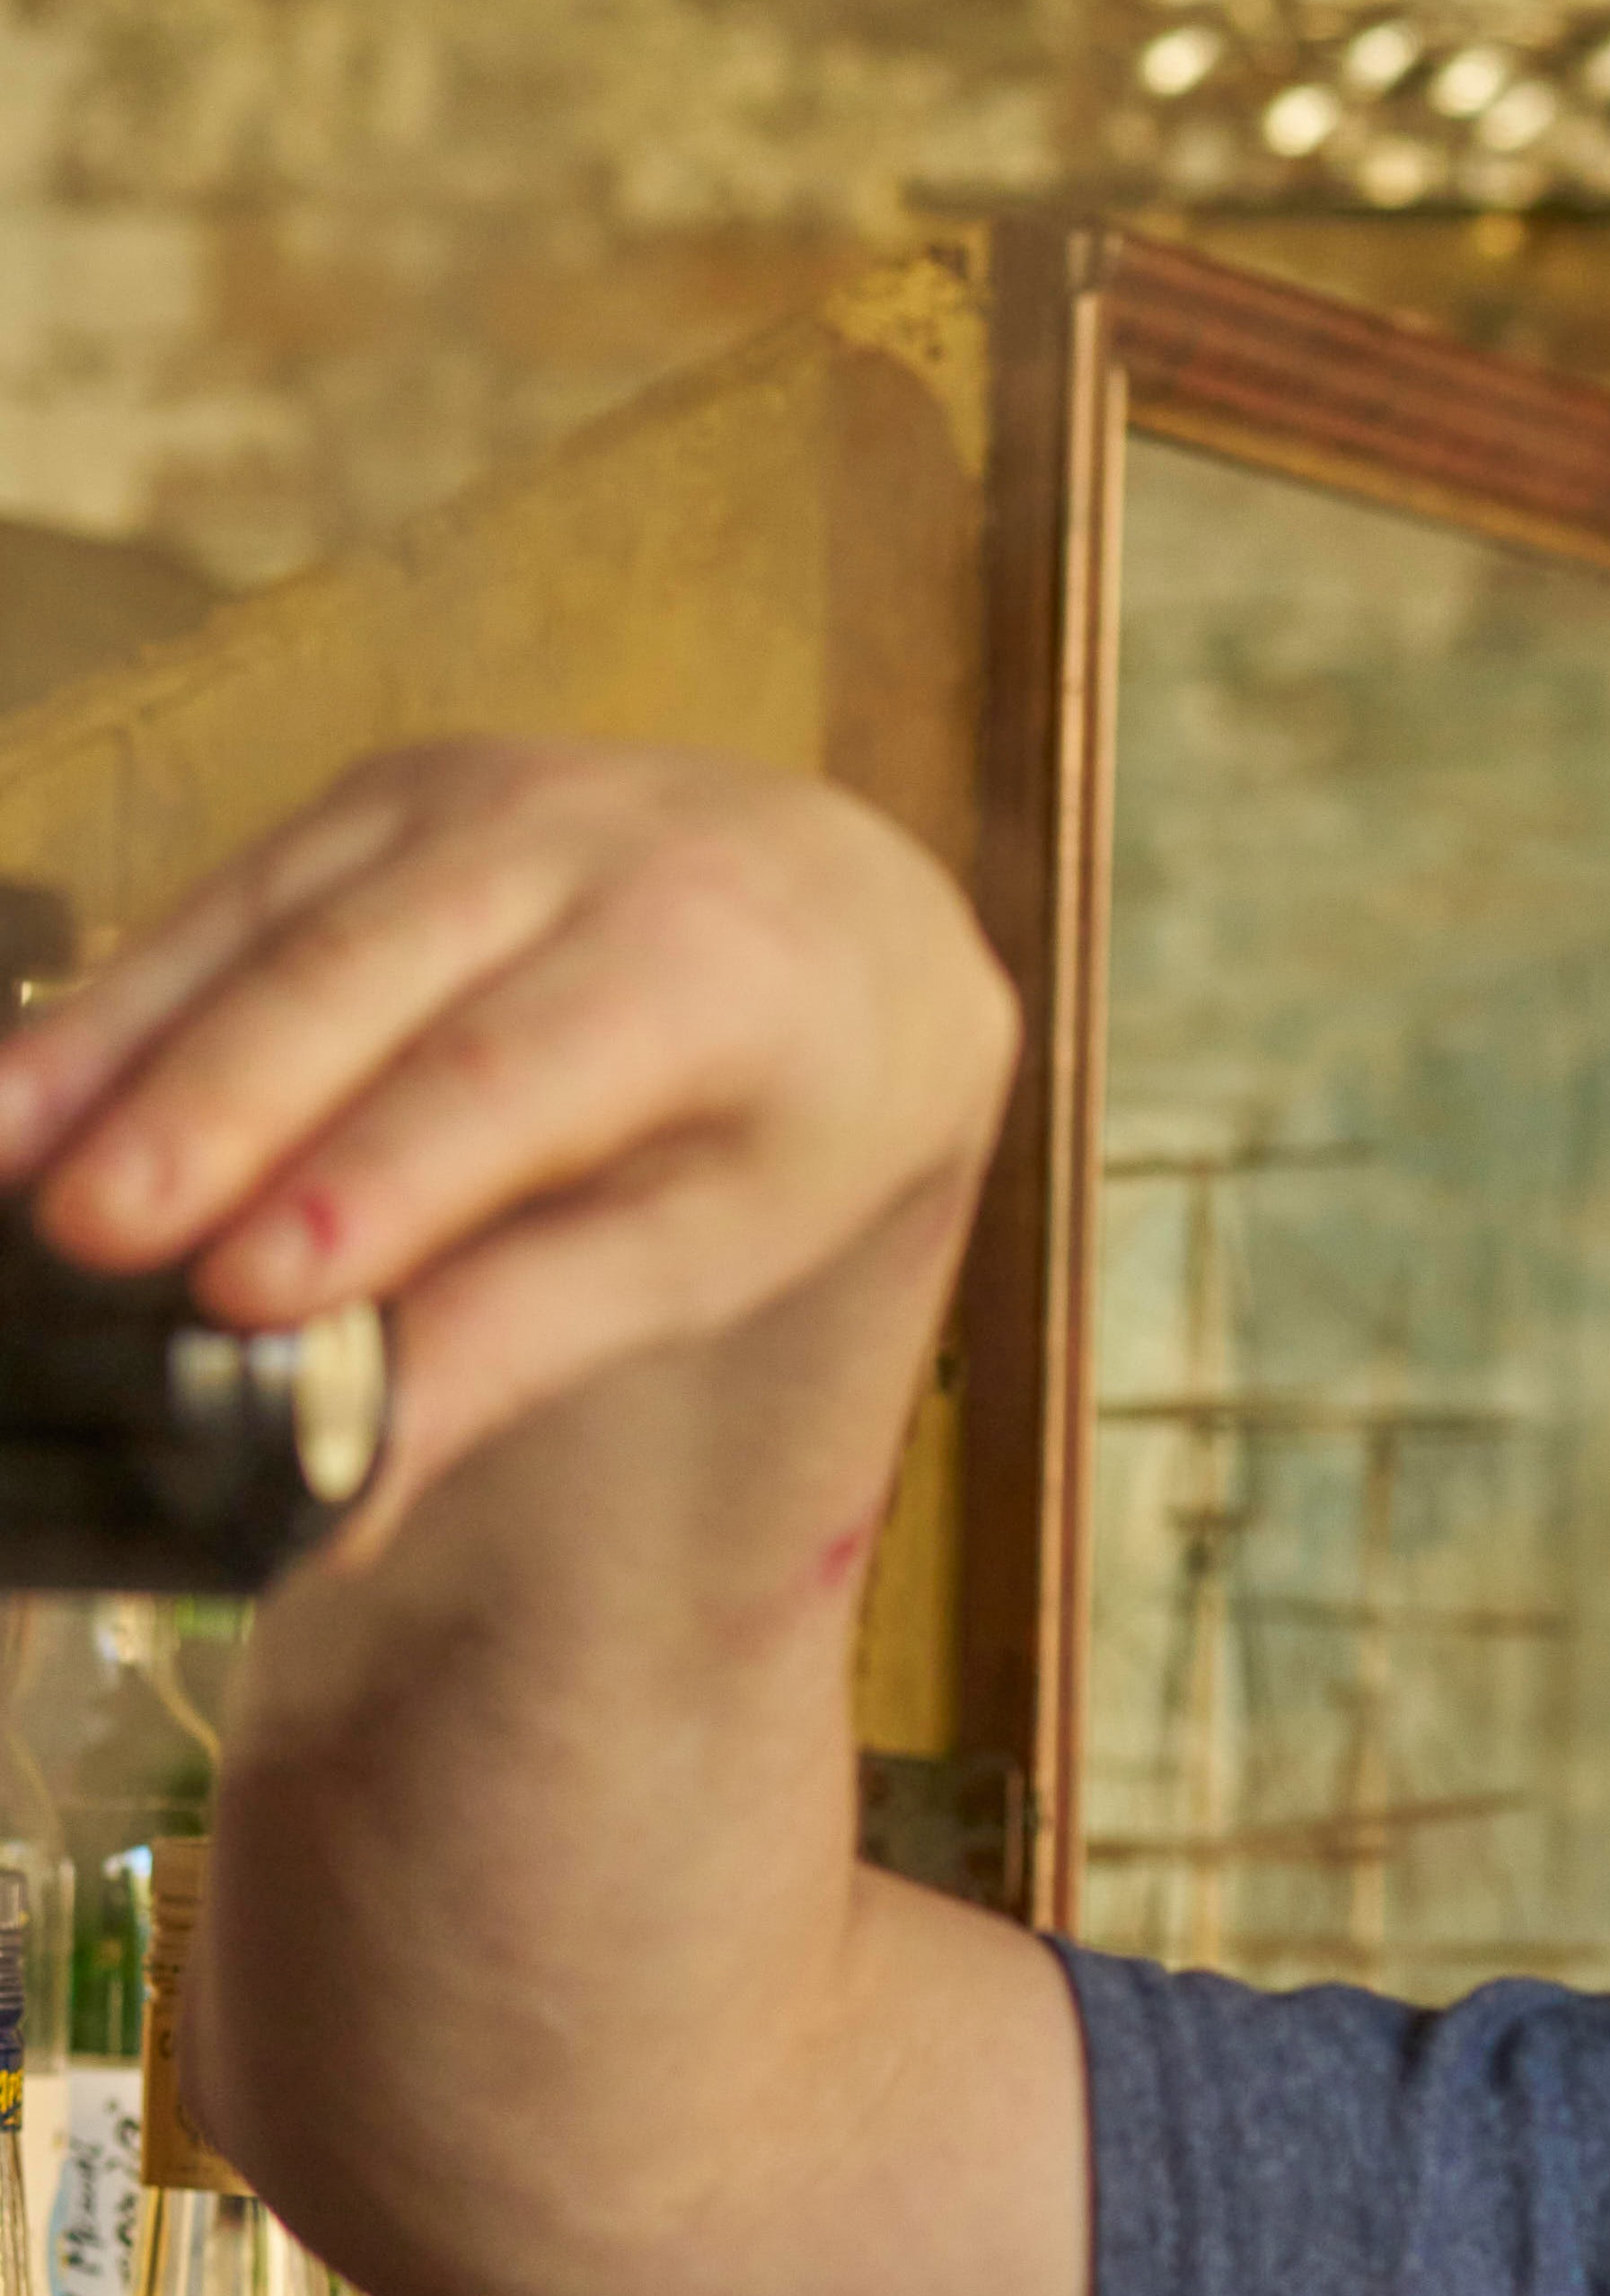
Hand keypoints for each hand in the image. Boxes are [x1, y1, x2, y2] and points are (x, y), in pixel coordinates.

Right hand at [0, 741, 1017, 1562]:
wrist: (840, 917)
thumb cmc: (783, 1114)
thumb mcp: (705, 1246)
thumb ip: (522, 1342)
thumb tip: (344, 1498)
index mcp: (706, 968)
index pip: (505, 1082)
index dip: (368, 1183)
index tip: (244, 1288)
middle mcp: (577, 845)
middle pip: (361, 985)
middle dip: (211, 1111)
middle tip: (93, 1237)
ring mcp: (464, 797)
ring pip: (267, 923)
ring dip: (119, 1045)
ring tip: (6, 1159)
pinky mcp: (374, 797)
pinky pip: (230, 897)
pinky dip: (121, 996)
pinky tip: (24, 1090)